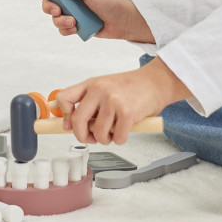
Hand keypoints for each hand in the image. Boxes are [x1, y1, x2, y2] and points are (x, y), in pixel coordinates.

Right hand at [39, 0, 153, 43]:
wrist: (125, 22)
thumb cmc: (111, 2)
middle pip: (50, 1)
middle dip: (50, 7)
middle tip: (57, 10)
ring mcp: (74, 13)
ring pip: (55, 17)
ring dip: (60, 21)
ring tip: (73, 22)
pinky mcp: (77, 26)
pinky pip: (63, 29)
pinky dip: (67, 30)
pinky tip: (76, 28)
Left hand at [54, 59, 191, 144]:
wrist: (156, 81)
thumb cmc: (132, 87)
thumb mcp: (106, 86)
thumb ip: (90, 101)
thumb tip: (72, 123)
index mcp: (91, 84)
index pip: (64, 98)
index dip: (65, 115)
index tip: (69, 125)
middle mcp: (99, 90)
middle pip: (78, 121)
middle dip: (83, 136)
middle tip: (91, 138)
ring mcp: (113, 101)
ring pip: (98, 134)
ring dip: (106, 139)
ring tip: (114, 131)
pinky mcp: (127, 113)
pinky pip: (117, 138)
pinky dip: (121, 139)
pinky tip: (126, 130)